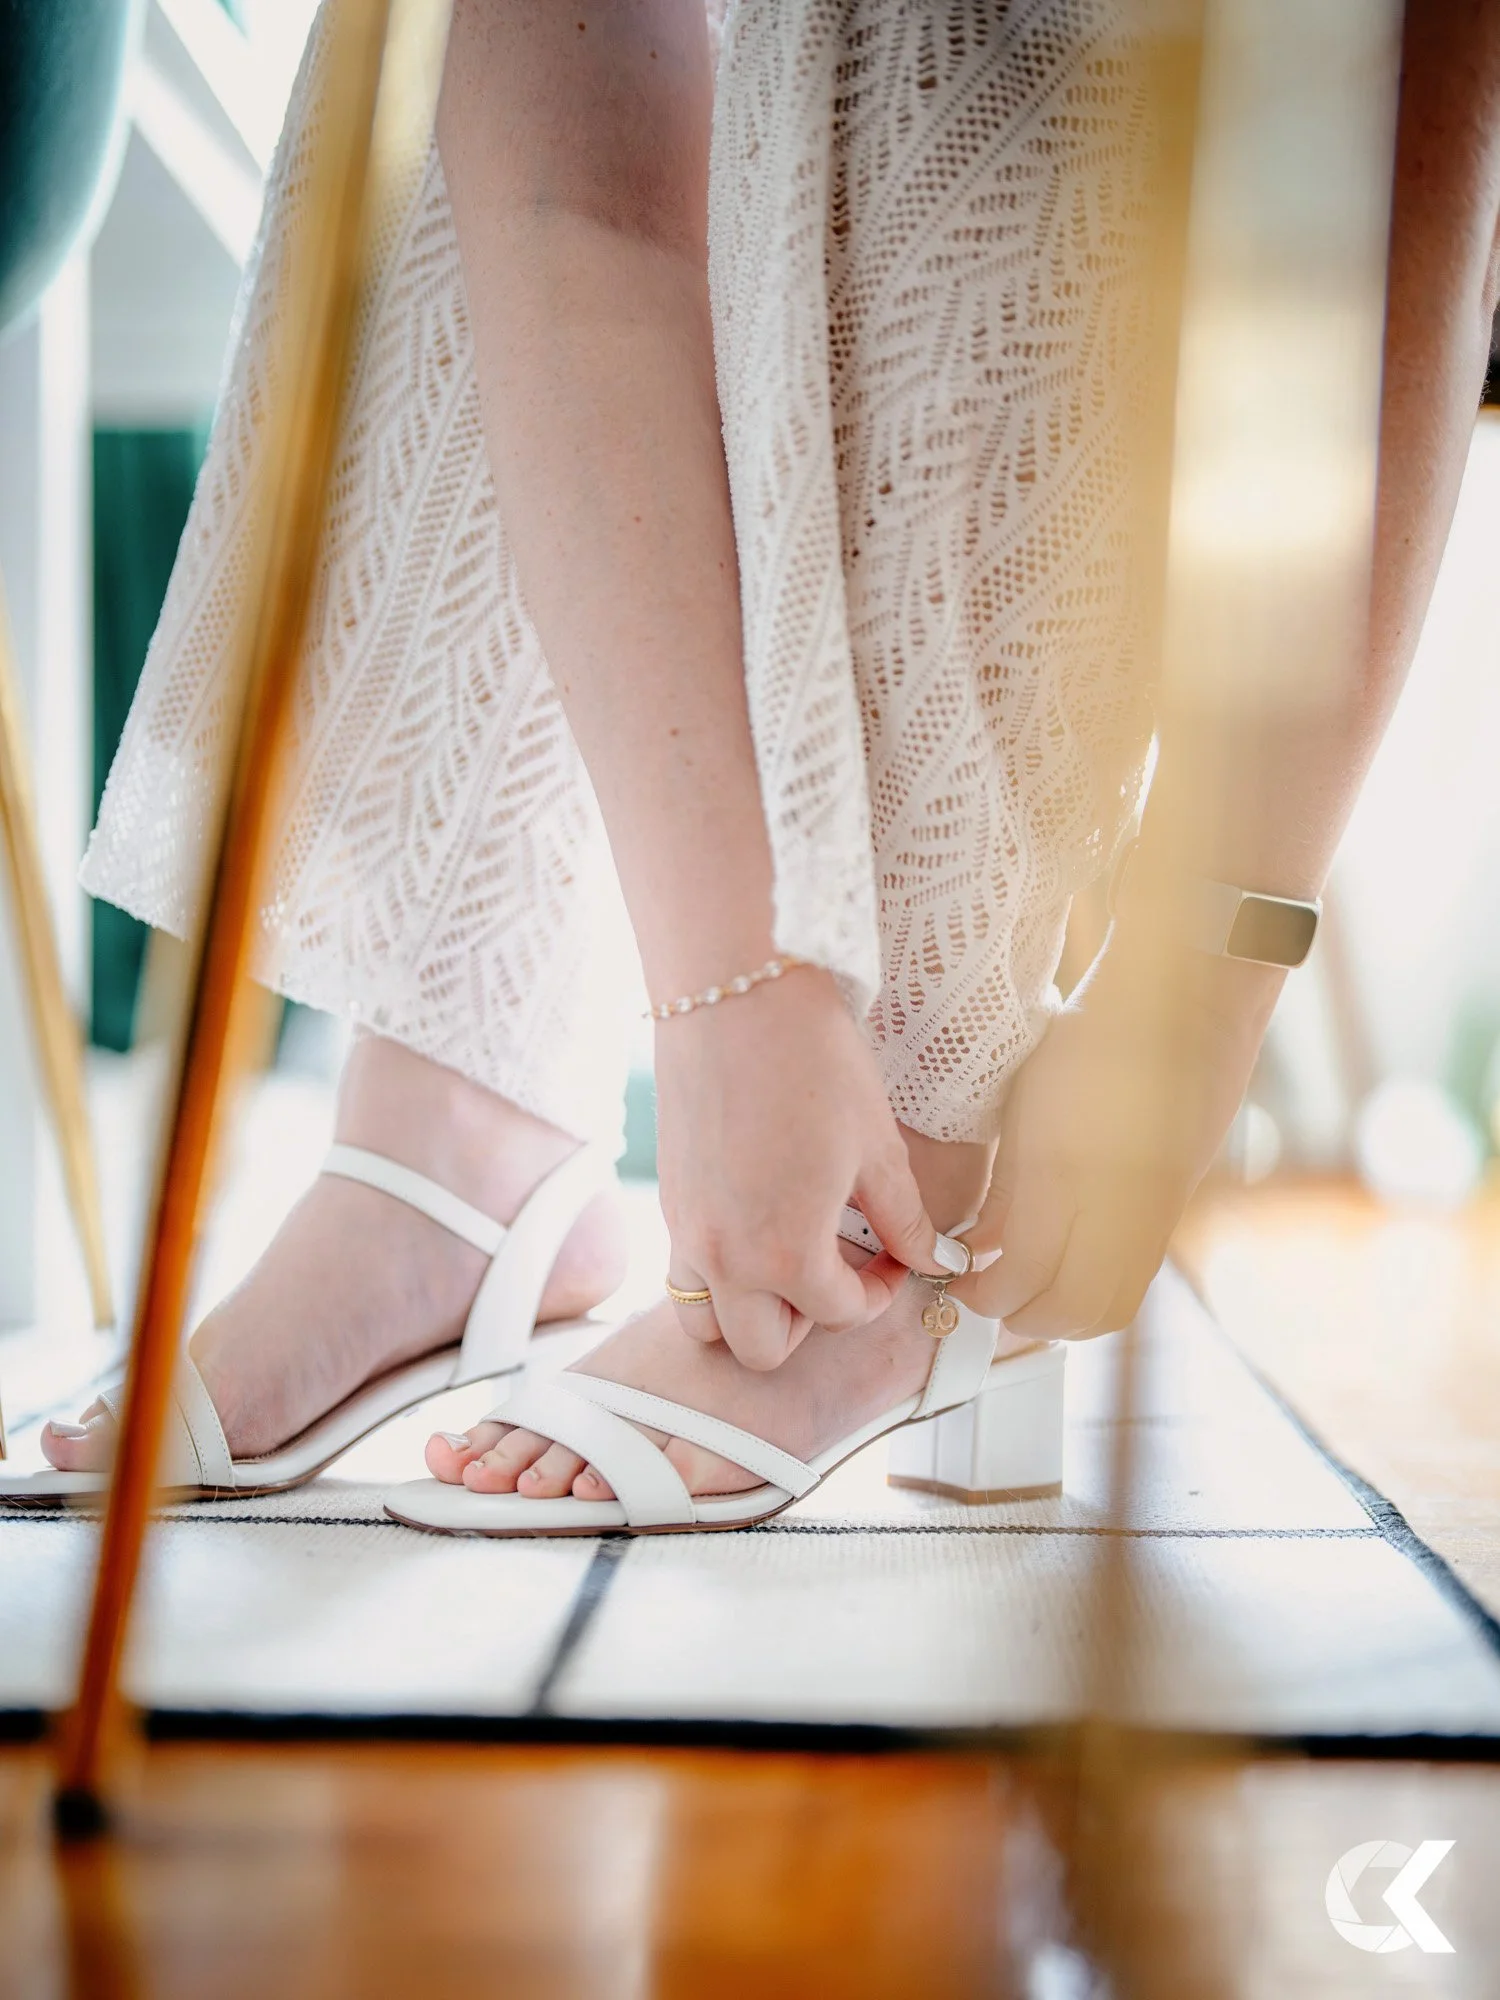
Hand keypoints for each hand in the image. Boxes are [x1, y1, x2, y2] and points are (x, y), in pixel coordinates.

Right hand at [653, 965, 940, 1368]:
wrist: (734, 992)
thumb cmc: (811, 1061)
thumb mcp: (877, 1145)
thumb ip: (906, 1218)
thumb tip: (936, 1257)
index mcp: (786, 1252)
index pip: (839, 1313)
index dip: (881, 1290)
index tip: (897, 1252)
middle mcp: (725, 1257)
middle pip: (762, 1348)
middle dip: (810, 1322)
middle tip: (842, 1267)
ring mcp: (686, 1231)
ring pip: (706, 1323)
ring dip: (749, 1312)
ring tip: (788, 1260)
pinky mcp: (667, 1199)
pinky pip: (684, 1270)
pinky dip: (718, 1272)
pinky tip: (756, 1220)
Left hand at [954, 943, 1279, 1338]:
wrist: (1189, 1002)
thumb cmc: (1097, 1036)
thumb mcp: (1028, 1104)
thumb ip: (1006, 1187)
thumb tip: (984, 1243)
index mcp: (1065, 1167)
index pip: (1020, 1272)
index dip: (982, 1292)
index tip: (957, 1281)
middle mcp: (1116, 1202)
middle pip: (1067, 1310)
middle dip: (1016, 1317)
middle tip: (984, 1295)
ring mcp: (1154, 1213)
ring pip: (1107, 1311)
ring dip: (1060, 1319)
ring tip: (1025, 1293)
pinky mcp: (1176, 1210)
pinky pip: (1134, 1283)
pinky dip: (1095, 1296)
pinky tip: (1066, 1270)